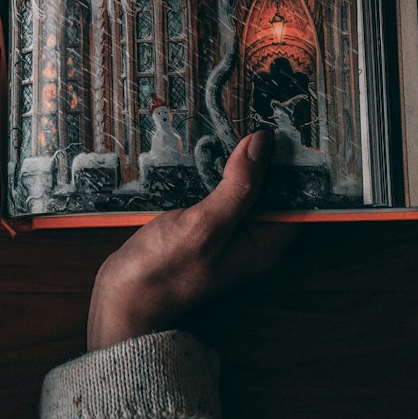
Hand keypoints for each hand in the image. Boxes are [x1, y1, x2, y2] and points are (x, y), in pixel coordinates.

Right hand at [87, 130, 291, 350]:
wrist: (122, 302)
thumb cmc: (164, 273)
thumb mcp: (205, 226)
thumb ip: (238, 187)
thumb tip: (262, 144)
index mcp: (263, 245)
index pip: (294, 198)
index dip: (294, 164)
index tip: (287, 126)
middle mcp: (249, 240)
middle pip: (269, 191)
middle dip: (264, 157)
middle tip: (256, 116)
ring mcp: (224, 234)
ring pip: (242, 189)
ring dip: (236, 162)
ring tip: (233, 125)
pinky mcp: (201, 228)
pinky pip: (217, 194)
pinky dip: (213, 173)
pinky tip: (203, 152)